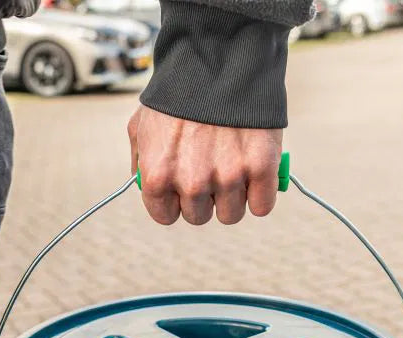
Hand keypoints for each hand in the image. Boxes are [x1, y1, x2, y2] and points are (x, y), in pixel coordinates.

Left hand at [128, 106, 282, 225]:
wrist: (221, 56)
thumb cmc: (180, 92)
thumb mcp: (143, 124)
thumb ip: (141, 160)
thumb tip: (144, 187)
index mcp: (158, 176)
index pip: (166, 216)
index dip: (175, 201)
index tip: (184, 187)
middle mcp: (191, 182)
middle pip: (200, 216)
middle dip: (204, 198)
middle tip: (211, 170)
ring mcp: (228, 177)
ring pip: (231, 214)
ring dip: (233, 196)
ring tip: (233, 166)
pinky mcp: (261, 169)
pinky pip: (262, 206)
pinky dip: (261, 194)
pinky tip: (255, 173)